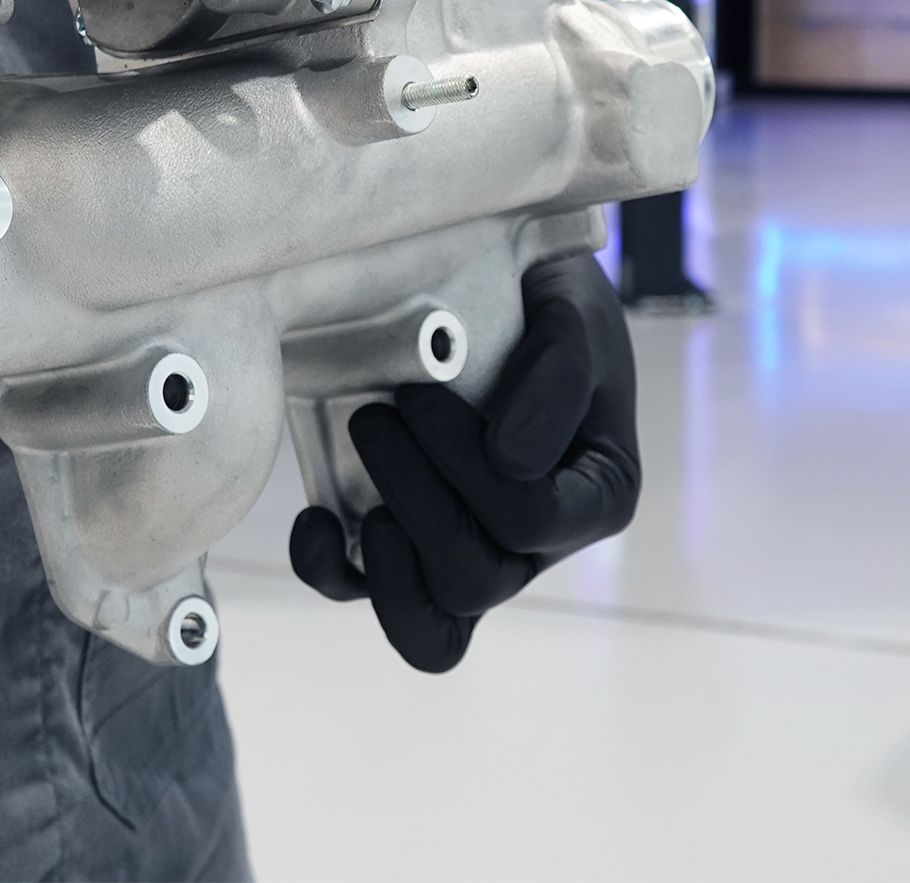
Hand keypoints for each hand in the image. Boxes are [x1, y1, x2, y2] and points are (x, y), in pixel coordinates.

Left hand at [289, 255, 639, 670]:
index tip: (420, 395)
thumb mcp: (573, 315)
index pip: (532, 523)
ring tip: (357, 485)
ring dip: (381, 560)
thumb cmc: (546, 299)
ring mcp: (472, 551)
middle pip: (475, 583)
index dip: (467, 470)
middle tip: (376, 418)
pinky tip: (314, 520)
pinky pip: (366, 595)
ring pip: (428, 626)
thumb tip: (510, 460)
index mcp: (595, 495)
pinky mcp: (408, 543)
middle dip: (415, 502)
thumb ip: (560, 376)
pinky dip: (330, 571)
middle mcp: (537, 542)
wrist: (503, 282)